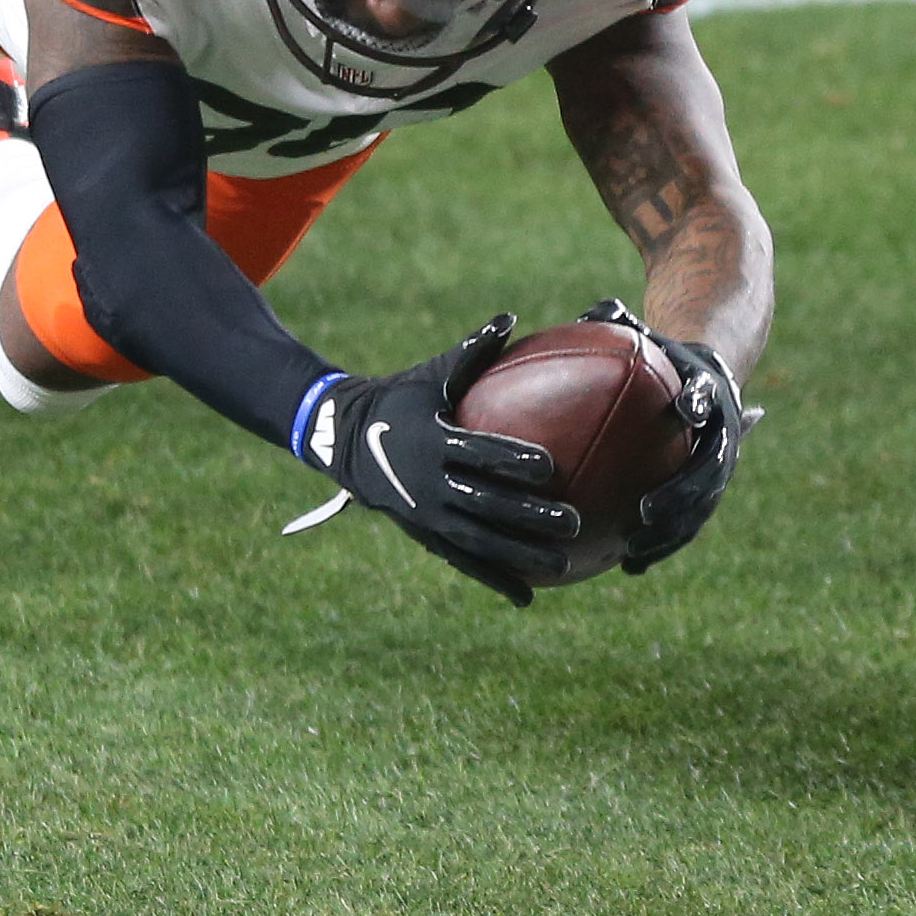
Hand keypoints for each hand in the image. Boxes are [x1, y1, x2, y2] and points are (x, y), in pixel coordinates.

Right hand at [300, 315, 580, 603]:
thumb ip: (472, 352)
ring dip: (520, 555)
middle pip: (486, 503)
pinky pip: (464, 562)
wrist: (344, 440)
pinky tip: (528, 597)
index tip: (549, 465)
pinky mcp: (426, 536)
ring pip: (480, 541)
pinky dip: (495, 579)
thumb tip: (510, 318)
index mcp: (435, 441)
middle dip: (529, 514)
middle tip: (571, 521)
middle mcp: (431, 483)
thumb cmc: (401, 398)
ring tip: (563, 566)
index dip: (512, 458)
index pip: (480, 451)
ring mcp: (428, 515)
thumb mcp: (431, 375)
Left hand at [581, 298, 747, 572]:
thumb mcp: (648, 336)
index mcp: (709, 393)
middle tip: (645, 511)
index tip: (685, 409)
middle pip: (709, 471)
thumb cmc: (666, 355)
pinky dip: (660, 545)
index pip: (708, 395)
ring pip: (700, 509)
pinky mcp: (707, 494)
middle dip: (681, 495)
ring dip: (671, 533)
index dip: (699, 402)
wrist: (714, 378)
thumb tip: (585, 312)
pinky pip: (686, 525)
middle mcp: (722, 437)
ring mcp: (719, 471)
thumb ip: (621, 324)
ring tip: (635, 552)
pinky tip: (626, 566)